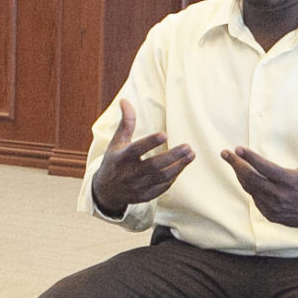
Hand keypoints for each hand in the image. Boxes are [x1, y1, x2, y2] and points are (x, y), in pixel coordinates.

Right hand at [91, 99, 194, 213]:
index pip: (136, 150)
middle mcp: (129, 173)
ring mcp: (137, 187)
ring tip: (191, 155)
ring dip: (178, 167)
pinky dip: (173, 178)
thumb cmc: (114, 161)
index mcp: (121, 158)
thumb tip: (125, 100)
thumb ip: (125, 122)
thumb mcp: (116, 142)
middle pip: (154, 166)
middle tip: (188, 147)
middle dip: (172, 156)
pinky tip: (182, 166)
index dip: (150, 143)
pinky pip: (162, 188)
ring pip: (161, 178)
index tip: (164, 134)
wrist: (106, 191)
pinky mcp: (145, 196)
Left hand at [223, 125, 297, 236]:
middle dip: (236, 165)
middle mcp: (280, 195)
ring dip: (240, 174)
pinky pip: (254, 198)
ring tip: (232, 161)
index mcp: (290, 181)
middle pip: (251, 179)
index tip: (237, 148)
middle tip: (225, 153)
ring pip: (249, 188)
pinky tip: (245, 177)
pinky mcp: (270, 215)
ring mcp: (273, 207)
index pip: (265, 168)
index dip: (250, 158)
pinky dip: (249, 186)